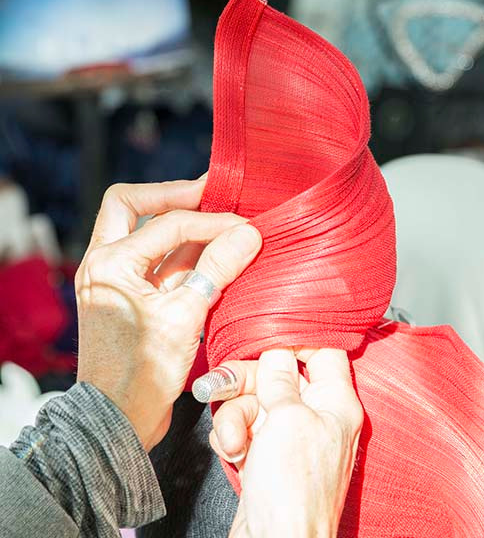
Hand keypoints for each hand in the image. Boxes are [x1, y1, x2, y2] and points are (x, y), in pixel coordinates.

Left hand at [75, 178, 261, 450]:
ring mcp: (119, 280)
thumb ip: (217, 270)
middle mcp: (107, 263)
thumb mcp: (185, 317)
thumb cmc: (141, 373)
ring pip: (149, 234)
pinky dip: (188, 255)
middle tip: (211, 193)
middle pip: (132, 206)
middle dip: (173, 196)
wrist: (119, 418)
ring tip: (223, 221)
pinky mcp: (135, 296)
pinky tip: (217, 256)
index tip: (245, 226)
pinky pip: (162, 262)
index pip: (170, 224)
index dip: (212, 221)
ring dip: (185, 227)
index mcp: (110, 263)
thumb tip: (249, 234)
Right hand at [209, 349, 362, 537]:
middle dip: (249, 382)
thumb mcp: (287, 419)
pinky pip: (246, 428)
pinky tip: (233, 452)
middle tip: (226, 384)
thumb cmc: (293, 492)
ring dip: (236, 417)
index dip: (295, 341)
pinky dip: (233, 436)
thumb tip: (277, 350)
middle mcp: (317, 418)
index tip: (266, 336)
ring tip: (233, 440)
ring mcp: (292, 438)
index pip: (324, 352)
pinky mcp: (269, 457)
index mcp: (336, 403)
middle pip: (280, 376)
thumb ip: (280, 378)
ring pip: (256, 402)